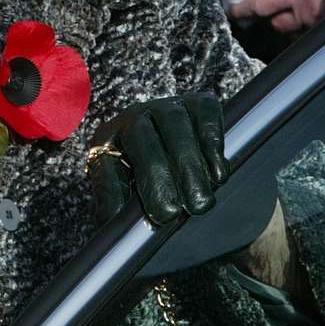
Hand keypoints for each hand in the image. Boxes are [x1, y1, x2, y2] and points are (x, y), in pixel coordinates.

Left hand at [89, 93, 227, 224]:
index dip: (120, 187)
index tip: (142, 215)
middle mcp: (134, 116)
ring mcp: (165, 106)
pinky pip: (205, 113)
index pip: (107, 157)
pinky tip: (217, 175)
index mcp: (106, 139)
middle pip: (140, 135)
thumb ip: (113, 209)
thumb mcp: (122, 200)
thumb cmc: (143, 185)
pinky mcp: (197, 102)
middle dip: (158, 177)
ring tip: (200, 203)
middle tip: (170, 214)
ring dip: (189, 165)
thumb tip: (111, 222)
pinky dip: (212, 143)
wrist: (172, 164)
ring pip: (174, 123)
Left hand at [222, 0, 324, 33]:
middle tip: (227, 11)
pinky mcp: (320, 25)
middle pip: (260, 5)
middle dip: (240, 9)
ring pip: (278, 23)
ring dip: (270, 20)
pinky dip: (294, 26)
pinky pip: (299, 30)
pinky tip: (295, 22)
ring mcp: (309, 12)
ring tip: (263, 18)